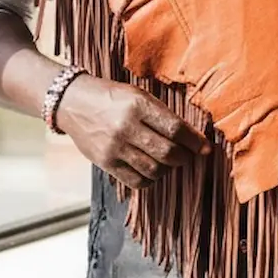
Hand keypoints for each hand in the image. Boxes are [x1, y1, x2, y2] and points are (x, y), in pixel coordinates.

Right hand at [53, 74, 208, 188]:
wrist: (73, 102)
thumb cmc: (113, 98)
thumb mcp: (138, 96)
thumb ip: (162, 115)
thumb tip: (194, 139)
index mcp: (138, 105)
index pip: (175, 129)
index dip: (195, 142)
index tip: (205, 148)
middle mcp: (125, 127)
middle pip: (167, 152)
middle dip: (184, 157)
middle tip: (187, 155)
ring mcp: (114, 147)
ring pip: (154, 170)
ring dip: (168, 169)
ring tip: (169, 161)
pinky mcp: (105, 162)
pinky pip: (136, 181)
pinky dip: (151, 180)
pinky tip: (152, 171)